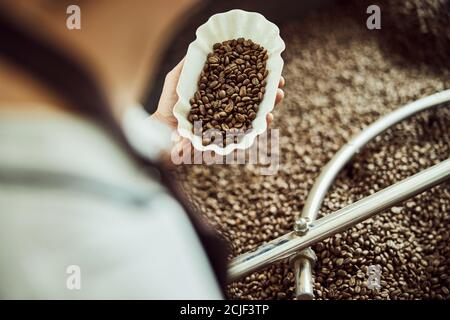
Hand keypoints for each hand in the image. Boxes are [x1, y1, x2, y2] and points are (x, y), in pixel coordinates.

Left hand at [151, 58, 284, 127]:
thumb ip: (193, 64)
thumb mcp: (178, 77)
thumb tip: (208, 46)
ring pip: (253, 118)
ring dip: (268, 110)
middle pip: (254, 101)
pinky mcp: (224, 141)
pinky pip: (244, 136)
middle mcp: (227, 109)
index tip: (273, 68)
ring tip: (277, 101)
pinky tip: (264, 121)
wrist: (160, 128)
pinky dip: (256, 129)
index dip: (259, 77)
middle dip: (270, 93)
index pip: (245, 84)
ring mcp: (228, 126)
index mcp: (221, 93)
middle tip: (280, 85)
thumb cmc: (169, 102)